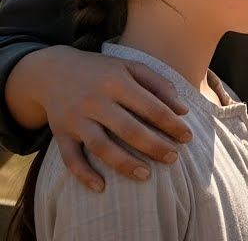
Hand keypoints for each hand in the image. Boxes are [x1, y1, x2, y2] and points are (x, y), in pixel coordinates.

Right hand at [26, 46, 189, 190]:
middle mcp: (95, 101)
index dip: (171, 124)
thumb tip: (183, 111)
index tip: (188, 138)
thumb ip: (159, 85)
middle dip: (154, 146)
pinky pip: (70, 158)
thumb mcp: (131, 67)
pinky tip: (101, 187)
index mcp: (116, 82)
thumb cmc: (102, 71)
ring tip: (146, 175)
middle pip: (129, 130)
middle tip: (173, 158)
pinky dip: (84, 174)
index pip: (150, 107)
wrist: (53, 70)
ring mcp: (76, 119)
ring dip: (124, 164)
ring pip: (101, 147)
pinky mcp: (60, 133)